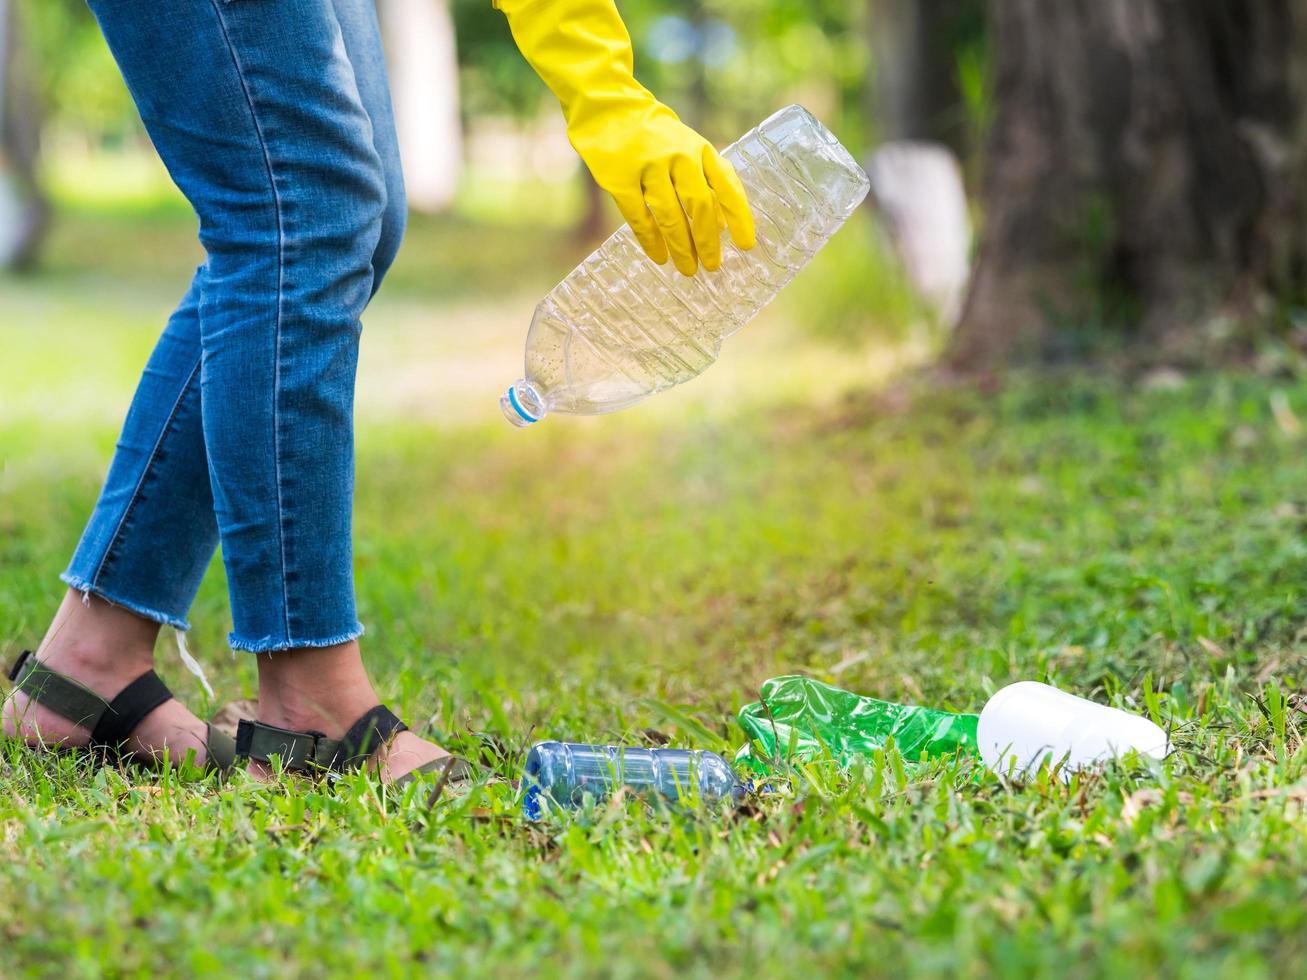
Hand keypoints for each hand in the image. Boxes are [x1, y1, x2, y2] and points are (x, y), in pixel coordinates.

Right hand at [495, 0, 755, 275]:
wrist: (609, 107)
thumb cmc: (655, 135)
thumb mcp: (688, 148)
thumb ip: (706, 180)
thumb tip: (723, 225)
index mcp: (700, 149)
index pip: (727, 186)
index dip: (740, 218)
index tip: (746, 245)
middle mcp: (678, 157)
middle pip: (699, 206)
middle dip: (707, 241)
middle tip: (712, 266)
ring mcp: (649, 166)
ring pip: (670, 215)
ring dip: (681, 247)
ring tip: (688, 269)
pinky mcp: (621, 178)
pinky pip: (639, 217)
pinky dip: (651, 241)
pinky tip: (659, 257)